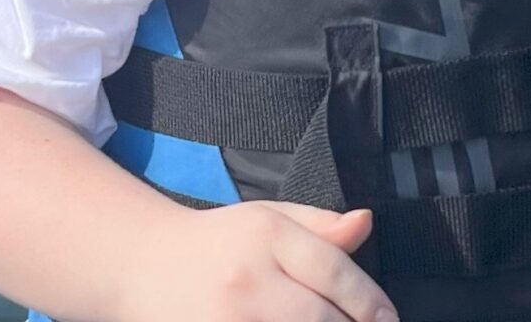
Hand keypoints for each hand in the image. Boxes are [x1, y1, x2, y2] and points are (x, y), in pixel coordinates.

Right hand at [119, 201, 393, 321]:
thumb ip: (321, 226)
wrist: (142, 264)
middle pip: (320, 319)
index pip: (334, 272)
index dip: (371, 303)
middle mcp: (246, 280)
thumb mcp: (269, 218)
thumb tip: (367, 223)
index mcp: (265, 235)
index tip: (388, 319)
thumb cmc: (219, 242)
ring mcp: (225, 320)